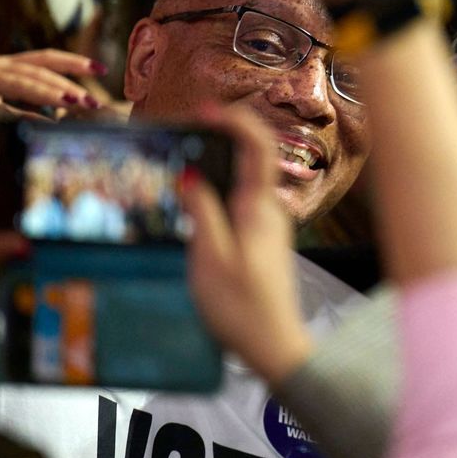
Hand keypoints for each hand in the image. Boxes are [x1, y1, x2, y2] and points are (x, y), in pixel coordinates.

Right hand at [0, 49, 106, 141]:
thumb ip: (21, 105)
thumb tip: (57, 117)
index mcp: (2, 66)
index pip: (44, 58)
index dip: (73, 61)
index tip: (101, 69)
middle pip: (36, 70)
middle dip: (68, 83)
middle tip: (93, 99)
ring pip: (18, 82)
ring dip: (48, 92)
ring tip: (73, 103)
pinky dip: (15, 114)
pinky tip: (34, 122)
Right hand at [183, 104, 312, 383]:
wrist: (274, 347)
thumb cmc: (241, 309)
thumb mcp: (209, 259)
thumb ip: (201, 212)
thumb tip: (192, 174)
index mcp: (259, 210)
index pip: (257, 147)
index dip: (234, 120)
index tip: (204, 111)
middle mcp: (270, 212)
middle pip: (251, 159)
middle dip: (221, 139)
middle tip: (185, 133)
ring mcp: (269, 226)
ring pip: (243, 182)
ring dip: (218, 168)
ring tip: (182, 165)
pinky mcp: (262, 242)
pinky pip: (240, 204)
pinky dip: (219, 193)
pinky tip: (195, 205)